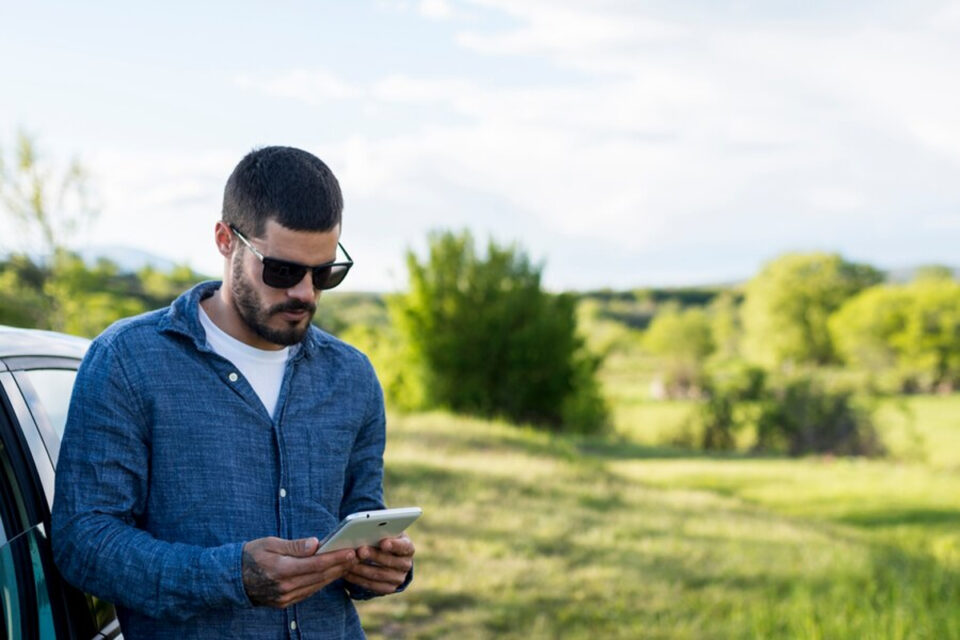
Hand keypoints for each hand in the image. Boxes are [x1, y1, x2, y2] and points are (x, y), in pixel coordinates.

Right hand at [242, 536, 357, 607]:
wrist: (232, 578)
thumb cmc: (252, 555)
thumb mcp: (270, 543)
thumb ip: (294, 545)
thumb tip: (316, 544)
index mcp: (280, 570)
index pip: (315, 564)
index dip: (335, 558)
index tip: (350, 551)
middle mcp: (284, 587)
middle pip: (319, 576)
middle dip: (340, 566)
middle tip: (356, 556)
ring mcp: (284, 597)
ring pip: (316, 586)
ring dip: (334, 575)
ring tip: (348, 564)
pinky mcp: (284, 602)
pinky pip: (308, 592)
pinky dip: (321, 583)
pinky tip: (331, 574)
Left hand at [344, 533, 415, 593]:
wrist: (388, 556)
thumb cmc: (384, 539)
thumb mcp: (386, 533)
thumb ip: (380, 532)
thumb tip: (366, 531)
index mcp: (408, 548)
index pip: (404, 546)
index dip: (394, 545)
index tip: (383, 542)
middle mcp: (406, 564)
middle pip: (390, 561)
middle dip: (373, 556)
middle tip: (360, 551)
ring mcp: (398, 578)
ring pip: (379, 575)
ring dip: (362, 569)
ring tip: (350, 562)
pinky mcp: (389, 588)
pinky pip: (373, 586)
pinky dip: (359, 579)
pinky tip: (348, 573)